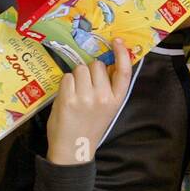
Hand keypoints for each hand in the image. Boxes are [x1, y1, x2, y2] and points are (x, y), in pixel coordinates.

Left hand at [46, 39, 132, 164]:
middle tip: (85, 87)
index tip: (118, 41)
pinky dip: (65, 84)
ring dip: (76, 76)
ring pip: (80, 68)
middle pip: (96, 65)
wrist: (73, 149)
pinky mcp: (68, 99)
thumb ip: (107, 87)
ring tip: (75, 93)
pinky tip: (67, 97)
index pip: (124, 72)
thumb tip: (102, 63)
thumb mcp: (107, 108)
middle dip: (89, 71)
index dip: (122, 54)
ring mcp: (86, 97)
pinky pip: (67, 77)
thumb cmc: (89, 126)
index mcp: (117, 99)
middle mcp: (103, 96)